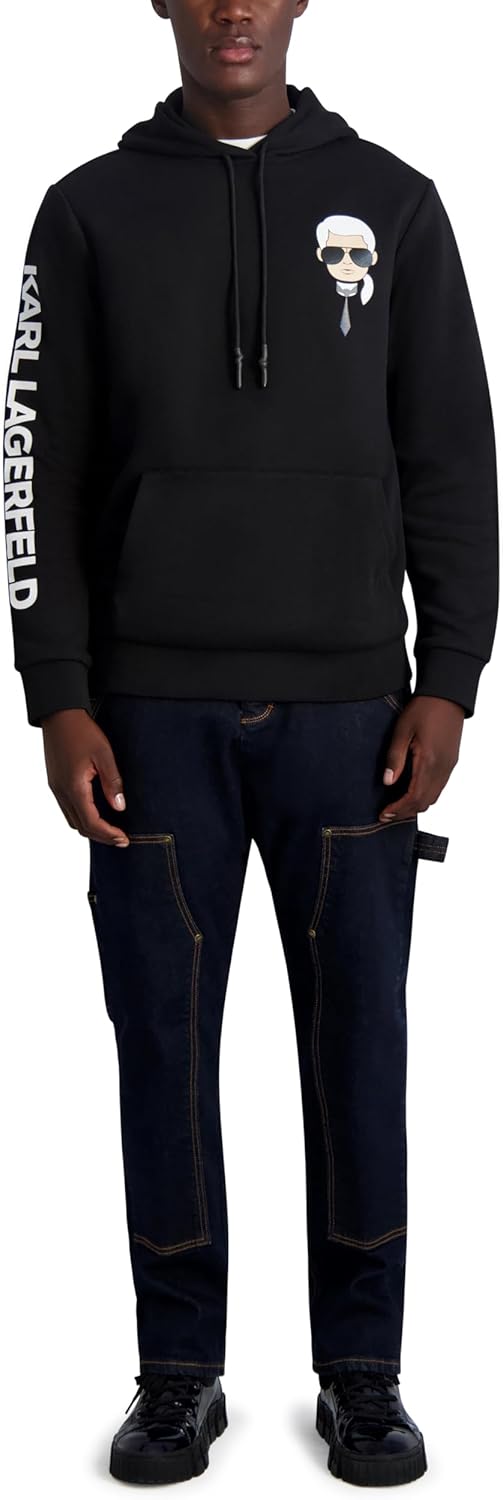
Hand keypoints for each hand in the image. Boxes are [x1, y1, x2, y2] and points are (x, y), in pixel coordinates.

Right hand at [41, 708, 129, 844]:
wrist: (59, 714)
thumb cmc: (81, 731)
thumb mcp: (104, 755)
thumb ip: (112, 783)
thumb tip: (120, 807)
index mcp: (74, 787)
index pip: (91, 822)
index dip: (108, 834)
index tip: (124, 839)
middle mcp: (62, 792)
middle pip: (80, 827)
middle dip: (101, 836)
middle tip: (120, 839)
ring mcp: (56, 788)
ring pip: (72, 820)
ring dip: (91, 828)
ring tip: (110, 830)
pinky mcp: (55, 783)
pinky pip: (68, 809)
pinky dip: (82, 817)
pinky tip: (95, 813)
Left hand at [379, 694, 464, 822]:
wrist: (448, 695)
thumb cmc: (424, 708)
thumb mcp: (402, 730)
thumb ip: (394, 758)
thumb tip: (387, 782)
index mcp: (429, 762)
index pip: (414, 797)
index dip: (398, 809)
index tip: (384, 814)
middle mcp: (442, 768)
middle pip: (425, 802)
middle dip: (405, 812)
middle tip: (387, 814)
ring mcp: (449, 766)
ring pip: (434, 797)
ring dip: (415, 805)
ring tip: (397, 806)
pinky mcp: (451, 762)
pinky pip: (439, 787)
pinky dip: (425, 795)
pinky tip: (412, 791)